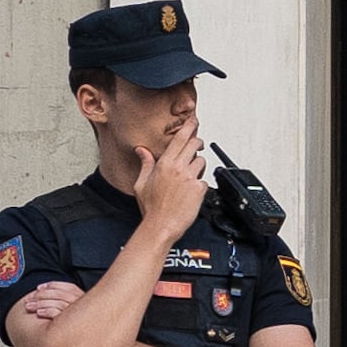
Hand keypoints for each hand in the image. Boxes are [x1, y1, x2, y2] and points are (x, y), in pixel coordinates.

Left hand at [14, 281, 83, 325]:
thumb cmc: (74, 332)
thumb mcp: (73, 314)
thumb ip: (66, 303)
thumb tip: (45, 292)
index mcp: (85, 302)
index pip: (70, 287)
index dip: (53, 285)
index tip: (39, 287)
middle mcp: (84, 308)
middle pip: (61, 294)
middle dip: (42, 294)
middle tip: (29, 299)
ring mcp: (79, 317)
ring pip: (58, 302)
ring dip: (40, 303)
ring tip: (29, 307)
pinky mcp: (72, 327)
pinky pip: (57, 314)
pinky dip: (46, 311)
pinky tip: (38, 314)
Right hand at [134, 114, 210, 241]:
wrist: (161, 226)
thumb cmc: (152, 208)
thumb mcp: (142, 184)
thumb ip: (145, 164)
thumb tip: (142, 151)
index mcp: (164, 165)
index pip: (180, 139)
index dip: (189, 127)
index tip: (193, 120)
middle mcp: (179, 169)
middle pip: (195, 145)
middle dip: (197, 142)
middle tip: (197, 144)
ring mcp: (190, 178)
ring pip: (201, 162)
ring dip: (197, 166)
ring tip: (189, 177)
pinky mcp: (199, 189)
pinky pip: (204, 180)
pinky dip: (199, 184)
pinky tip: (191, 192)